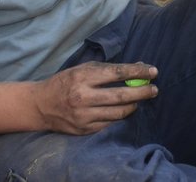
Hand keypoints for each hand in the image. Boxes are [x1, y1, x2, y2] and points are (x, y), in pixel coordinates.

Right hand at [31, 61, 157, 134]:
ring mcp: (84, 116)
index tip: (152, 71)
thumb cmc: (65, 82)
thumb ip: (107, 69)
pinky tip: (125, 110)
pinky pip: (110, 123)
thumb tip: (137, 66)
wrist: (41, 105)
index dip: (137, 71)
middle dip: (142, 92)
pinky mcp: (85, 129)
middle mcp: (83, 97)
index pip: (116, 73)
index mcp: (82, 77)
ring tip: (140, 100)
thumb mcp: (81, 69)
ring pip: (119, 113)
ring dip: (133, 105)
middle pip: (121, 95)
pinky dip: (120, 116)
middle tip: (154, 89)